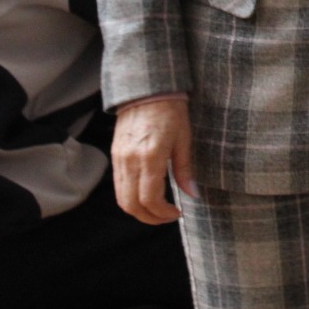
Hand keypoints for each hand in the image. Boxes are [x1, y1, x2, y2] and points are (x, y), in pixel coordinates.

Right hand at [112, 97, 196, 223]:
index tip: (177, 213)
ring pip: (121, 198)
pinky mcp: (114, 156)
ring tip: (158, 210)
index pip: (150, 198)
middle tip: (167, 217)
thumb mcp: (184, 139)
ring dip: (139, 211)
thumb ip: (185, 170)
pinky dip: (130, 198)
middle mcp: (130, 160)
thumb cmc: (171, 111)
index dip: (163, 213)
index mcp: (150, 156)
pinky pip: (118, 186)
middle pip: (131, 204)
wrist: (146, 89)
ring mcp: (119, 159)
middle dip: (150, 218)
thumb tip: (193, 195)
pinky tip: (146, 195)